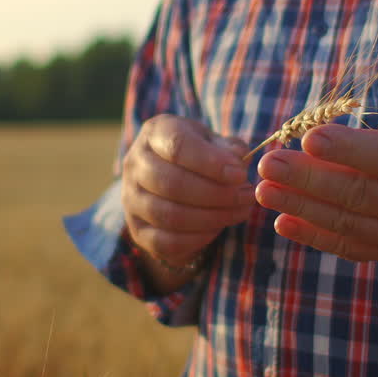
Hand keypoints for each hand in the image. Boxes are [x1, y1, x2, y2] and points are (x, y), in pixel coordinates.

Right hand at [122, 115, 254, 271]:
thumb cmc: (198, 156)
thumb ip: (229, 148)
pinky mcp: (137, 230)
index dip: (211, 162)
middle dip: (217, 194)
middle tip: (246, 196)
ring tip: (239, 211)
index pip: (177, 146)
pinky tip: (218, 227)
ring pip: (170, 216)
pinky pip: (166, 242)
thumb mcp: (214, 142)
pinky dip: (198, 238)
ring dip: (212, 217)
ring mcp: (131, 200)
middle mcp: (135, 164)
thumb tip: (238, 159)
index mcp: (155, 134)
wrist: (171, 178)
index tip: (239, 174)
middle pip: (172, 183)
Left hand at [254, 36, 377, 275]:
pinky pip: (351, 247)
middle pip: (360, 193)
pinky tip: (282, 222)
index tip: (310, 135)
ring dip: (302, 207)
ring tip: (262, 190)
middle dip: (309, 179)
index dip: (349, 149)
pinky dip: (316, 238)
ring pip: (349, 222)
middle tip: (267, 163)